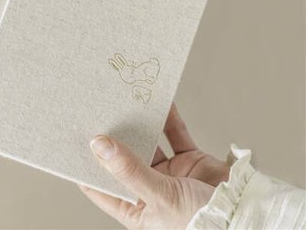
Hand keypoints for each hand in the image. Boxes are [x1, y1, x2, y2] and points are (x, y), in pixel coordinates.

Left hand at [80, 104, 229, 228]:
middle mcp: (148, 190)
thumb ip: (129, 169)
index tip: (72, 142)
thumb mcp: (159, 196)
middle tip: (96, 112)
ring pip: (148, 143)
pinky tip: (158, 102)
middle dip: (112, 138)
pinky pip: (175, 134)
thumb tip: (98, 145)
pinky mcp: (190, 161)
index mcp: (135, 209)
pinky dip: (168, 118)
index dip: (86, 166)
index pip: (100, 186)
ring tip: (123, 101)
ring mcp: (169, 174)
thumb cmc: (203, 223)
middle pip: (122, 159)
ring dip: (138, 124)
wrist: (248, 215)